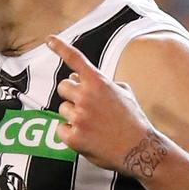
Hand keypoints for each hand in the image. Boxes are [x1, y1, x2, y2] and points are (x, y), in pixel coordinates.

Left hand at [48, 34, 164, 175]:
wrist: (139, 149)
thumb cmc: (133, 121)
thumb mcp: (124, 93)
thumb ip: (102, 83)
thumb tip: (78, 77)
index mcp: (99, 83)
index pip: (76, 60)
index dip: (60, 47)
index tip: (49, 40)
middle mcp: (86, 97)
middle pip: (63, 87)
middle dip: (71, 95)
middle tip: (86, 106)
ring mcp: (79, 117)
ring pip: (63, 109)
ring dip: (73, 116)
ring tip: (93, 125)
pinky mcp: (73, 137)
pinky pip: (61, 129)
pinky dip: (70, 133)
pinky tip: (86, 136)